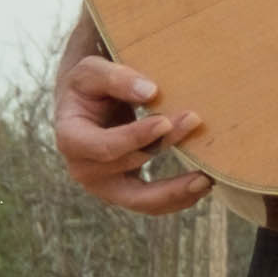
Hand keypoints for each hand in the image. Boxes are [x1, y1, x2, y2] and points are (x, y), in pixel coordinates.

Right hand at [55, 34, 215, 215]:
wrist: (87, 105)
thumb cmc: (89, 86)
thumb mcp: (93, 72)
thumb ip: (117, 79)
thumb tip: (150, 92)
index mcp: (71, 139)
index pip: (104, 146)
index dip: (135, 137)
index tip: (165, 121)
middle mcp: (83, 169)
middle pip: (130, 163)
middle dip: (164, 144)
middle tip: (195, 122)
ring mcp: (104, 186)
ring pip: (141, 199)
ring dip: (175, 191)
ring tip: (206, 179)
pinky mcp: (123, 192)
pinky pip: (150, 204)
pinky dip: (176, 199)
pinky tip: (202, 185)